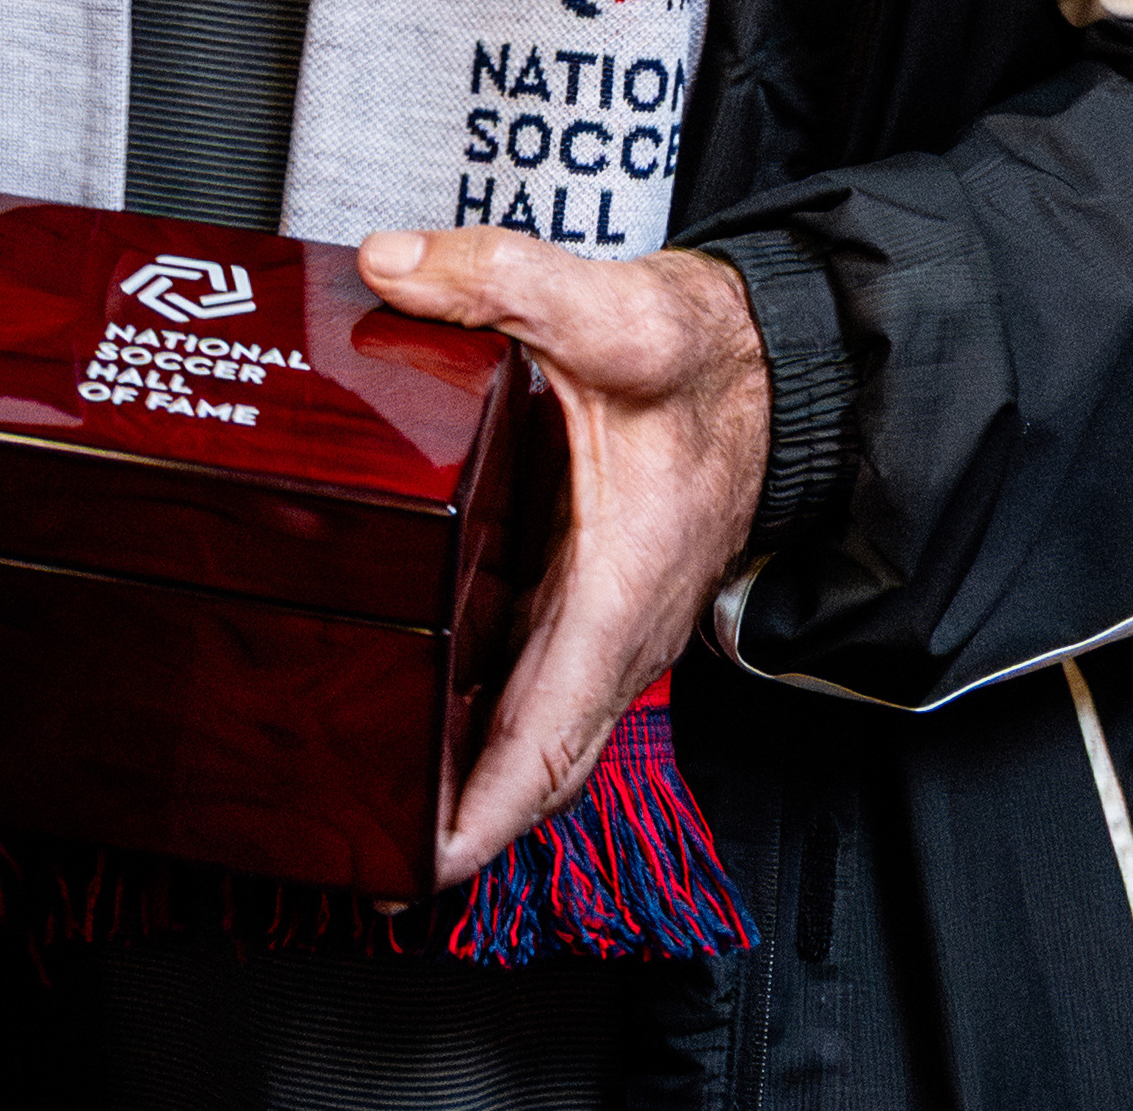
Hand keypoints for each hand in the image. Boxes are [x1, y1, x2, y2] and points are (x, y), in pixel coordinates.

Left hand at [354, 231, 769, 892]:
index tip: (421, 866)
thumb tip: (396, 266)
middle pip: (533, 762)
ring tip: (364, 795)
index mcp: (622, 590)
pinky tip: (409, 698)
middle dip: (452, 819)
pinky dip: (475, 709)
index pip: (551, 738)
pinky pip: (530, 678)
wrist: (772, 361)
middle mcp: (617, 628)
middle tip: (361, 855)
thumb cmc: (710, 358)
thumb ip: (502, 279)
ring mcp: (606, 620)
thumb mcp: (613, 308)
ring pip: (530, 726)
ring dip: (459, 769)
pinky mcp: (590, 596)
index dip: (485, 813)